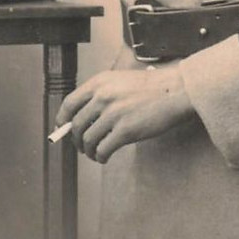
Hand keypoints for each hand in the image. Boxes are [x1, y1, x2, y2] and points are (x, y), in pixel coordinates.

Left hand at [55, 67, 194, 163]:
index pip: (69, 103)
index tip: (62, 129)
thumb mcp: (121, 81)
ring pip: (88, 140)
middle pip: (77, 125)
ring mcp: (113, 114)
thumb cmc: (153, 87)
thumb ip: (102, 94)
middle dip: (76, 140)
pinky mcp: (125, 131)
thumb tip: (84, 117)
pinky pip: (103, 149)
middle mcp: (103, 97)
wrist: (176, 91)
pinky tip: (104, 157)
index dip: (63, 119)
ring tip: (94, 154)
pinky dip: (100, 156)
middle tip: (81, 146)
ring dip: (88, 151)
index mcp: (99, 83)